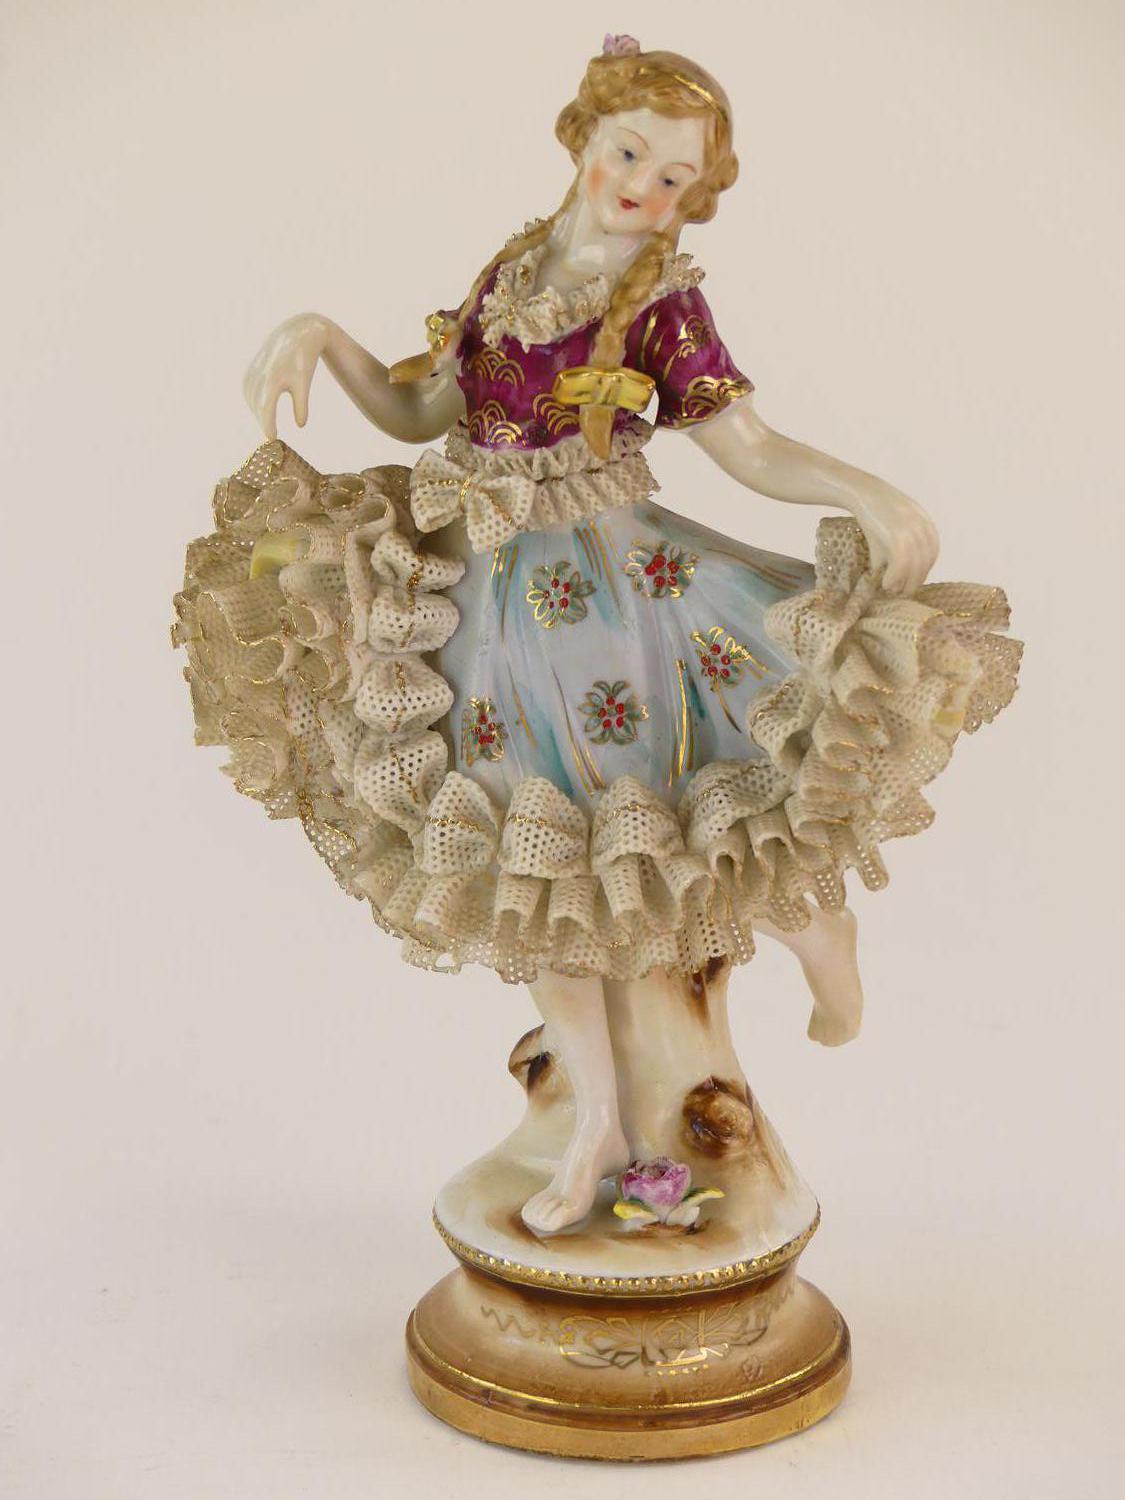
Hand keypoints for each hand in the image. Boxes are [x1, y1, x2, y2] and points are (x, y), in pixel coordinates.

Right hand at [243, 314, 334, 438]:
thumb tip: (300, 426)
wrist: (295, 335)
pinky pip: (248, 392)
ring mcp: (252, 372)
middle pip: (257, 407)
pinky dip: (254, 403)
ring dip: (258, 414)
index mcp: (273, 378)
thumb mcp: (304, 384)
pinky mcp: (250, 370)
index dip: (267, 425)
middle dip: (264, 422)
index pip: (265, 409)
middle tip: (273, 437)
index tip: (273, 439)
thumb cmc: (303, 361)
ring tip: (270, 425)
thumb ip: (302, 405)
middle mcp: (259, 375)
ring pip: (251, 400)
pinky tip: (262, 410)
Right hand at [851, 487, 938, 594]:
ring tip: (891, 589)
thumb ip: (901, 546)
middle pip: (924, 564)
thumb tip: (893, 571)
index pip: (931, 555)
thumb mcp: (894, 527)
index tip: (910, 581)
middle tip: (901, 592)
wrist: (862, 492)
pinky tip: (885, 584)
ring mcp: (912, 534)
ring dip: (903, 583)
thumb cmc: (876, 512)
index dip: (922, 571)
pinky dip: (894, 578)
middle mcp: (924, 530)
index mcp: (927, 526)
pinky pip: (901, 566)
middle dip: (914, 581)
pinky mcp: (897, 538)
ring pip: (914, 568)